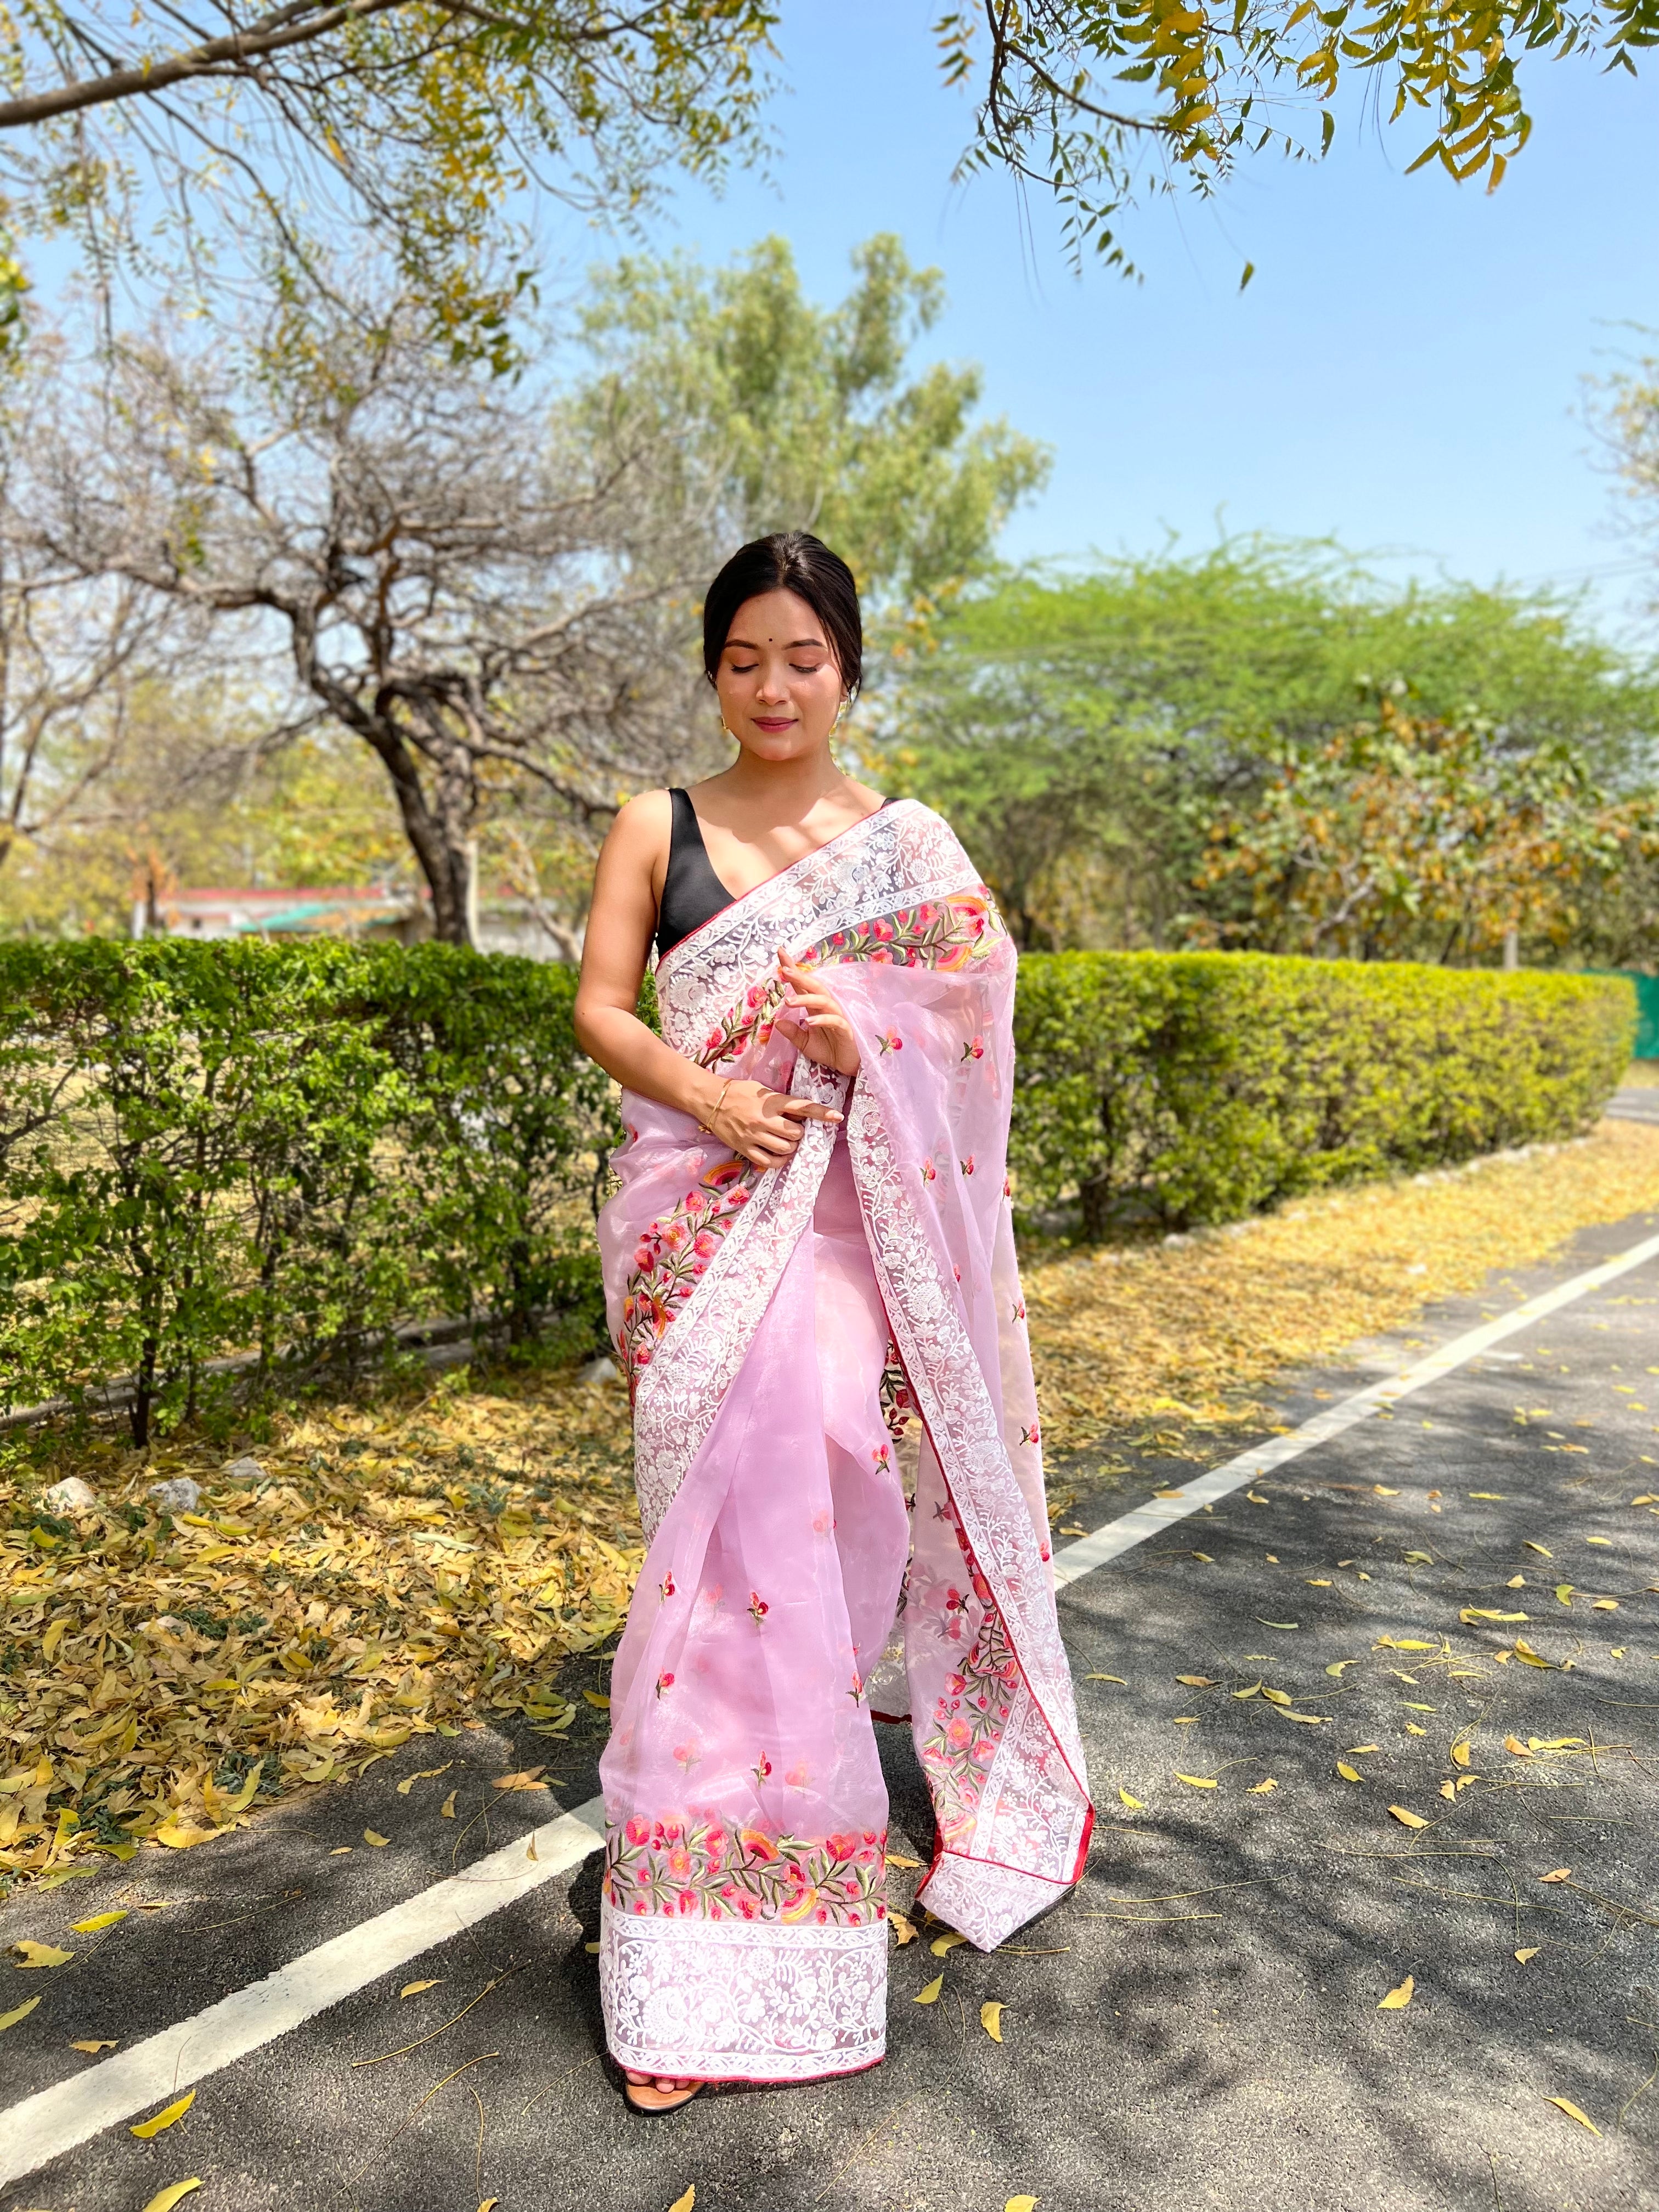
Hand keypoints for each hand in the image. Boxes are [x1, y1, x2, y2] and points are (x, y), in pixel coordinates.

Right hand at [709, 1076, 841, 1170]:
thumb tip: (801, 1114)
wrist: (709, 1100)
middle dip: (799, 1133)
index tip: (837, 1117)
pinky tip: (779, 1154)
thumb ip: (780, 1101)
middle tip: (792, 1129)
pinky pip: (769, 1161)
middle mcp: (764, 1119)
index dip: (822, 1113)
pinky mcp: (744, 1148)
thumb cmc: (738, 1092)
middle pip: (796, 1133)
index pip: (802, 1107)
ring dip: (790, 1146)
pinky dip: (779, 1160)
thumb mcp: (762, 1090)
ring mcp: (754, 1135)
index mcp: (771, 1101)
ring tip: (785, 1141)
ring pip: (785, 1148)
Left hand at [776, 949, 860, 1077]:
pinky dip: (822, 1020)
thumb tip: (777, 1022)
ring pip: (823, 1001)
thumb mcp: (805, 1043)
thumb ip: (793, 1032)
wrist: (847, 1066)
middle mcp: (826, 1007)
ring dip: (806, 999)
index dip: (793, 969)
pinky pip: (835, 1021)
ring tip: (789, 1001)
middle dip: (799, 977)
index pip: (802, 985)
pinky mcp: (846, 1029)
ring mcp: (837, 1016)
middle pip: (814, 987)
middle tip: (784, 970)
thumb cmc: (829, 1050)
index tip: (780, 953)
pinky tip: (810, 1022)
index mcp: (815, 1007)